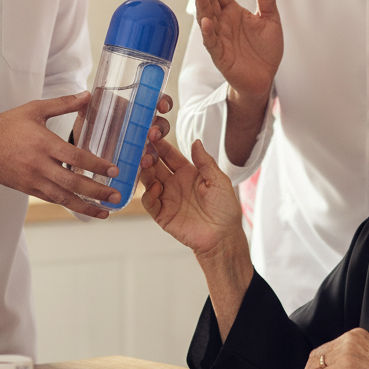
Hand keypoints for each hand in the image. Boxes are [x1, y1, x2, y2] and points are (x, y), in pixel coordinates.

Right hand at [0, 92, 120, 218]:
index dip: (97, 166)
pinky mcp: (26, 188)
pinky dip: (69, 205)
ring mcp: (32, 179)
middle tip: (117, 196)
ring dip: (86, 206)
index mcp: (44, 143)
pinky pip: (51, 199)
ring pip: (63, 197)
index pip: (76, 158)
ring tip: (105, 211)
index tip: (114, 171)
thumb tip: (87, 95)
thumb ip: (63, 104)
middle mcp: (39, 164)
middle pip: (73, 183)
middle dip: (97, 191)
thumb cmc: (7, 125)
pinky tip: (83, 207)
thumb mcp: (35, 109)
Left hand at [75, 90, 172, 171]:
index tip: (162, 107)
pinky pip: (145, 166)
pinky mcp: (134, 162)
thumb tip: (88, 95)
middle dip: (161, 130)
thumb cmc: (90, 122)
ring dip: (154, 154)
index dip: (165, 103)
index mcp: (137, 109)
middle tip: (153, 134)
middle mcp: (143, 127)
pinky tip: (139, 170)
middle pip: (162, 126)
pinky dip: (146, 169)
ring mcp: (140, 145)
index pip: (158, 103)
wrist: (81, 145)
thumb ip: (87, 103)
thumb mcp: (88, 111)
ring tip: (145, 160)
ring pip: (156, 149)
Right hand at [139, 138, 242, 256]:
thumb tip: (196, 141)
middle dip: (148, 156)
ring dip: (145, 172)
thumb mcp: (219, 180)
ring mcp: (167, 198)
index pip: (170, 155)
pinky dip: (148, 194)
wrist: (223, 236)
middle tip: (144, 148)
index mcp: (187, 172)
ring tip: (146, 163)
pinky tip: (155, 187)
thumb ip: (205, 162)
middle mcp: (174, 183)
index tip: (152, 133)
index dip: (161, 145)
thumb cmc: (225, 208)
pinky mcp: (162, 215)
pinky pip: (150, 202)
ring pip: (149, 181)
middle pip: (156, 166)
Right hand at [194, 0, 282, 99]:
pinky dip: (209, 33)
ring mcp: (220, 39)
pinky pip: (213, 43)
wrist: (265, 76)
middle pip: (211, 3)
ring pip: (207, 20)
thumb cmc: (265, 48)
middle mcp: (222, 23)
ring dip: (203, 7)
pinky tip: (207, 22)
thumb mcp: (270, 19)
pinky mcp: (221, 56)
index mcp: (232, 12)